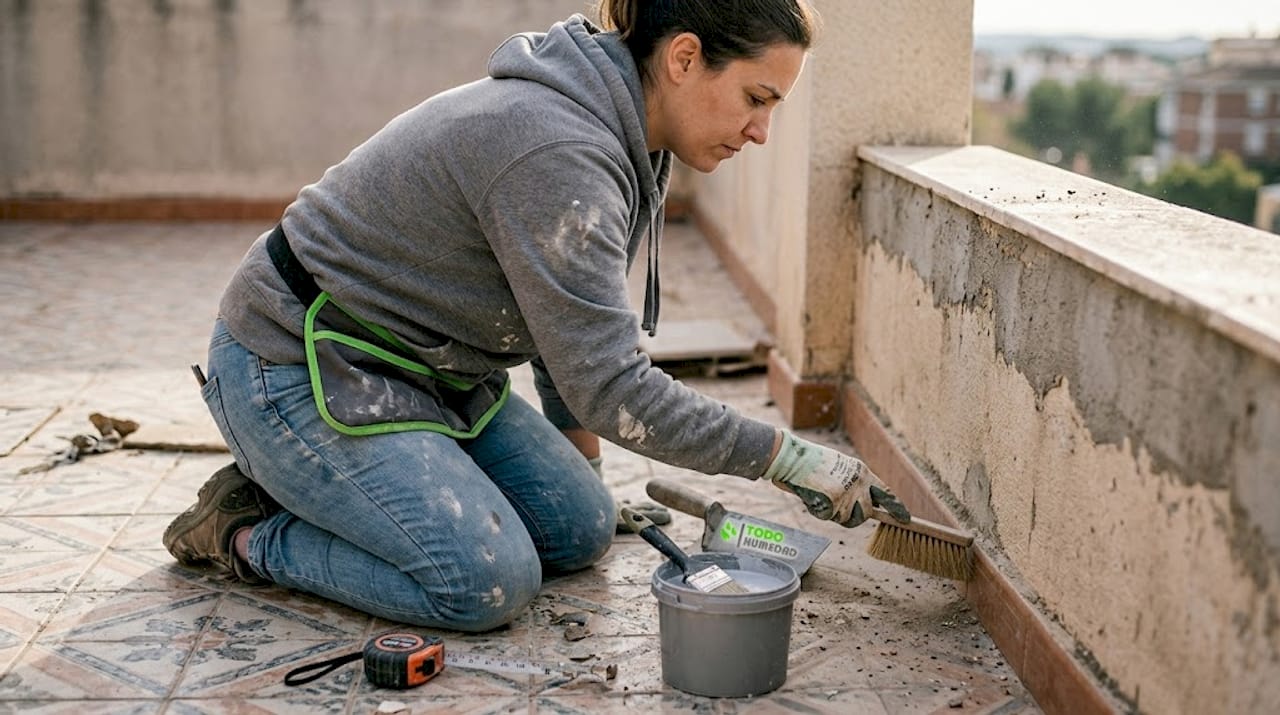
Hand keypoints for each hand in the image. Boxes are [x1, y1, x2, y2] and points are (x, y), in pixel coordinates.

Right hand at [764, 431, 909, 526]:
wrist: (792, 457)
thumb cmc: (811, 462)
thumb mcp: (840, 467)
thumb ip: (853, 483)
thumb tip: (862, 504)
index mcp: (862, 472)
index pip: (886, 493)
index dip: (896, 508)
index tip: (905, 519)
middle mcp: (858, 484)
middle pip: (866, 514)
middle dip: (854, 516)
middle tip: (836, 507)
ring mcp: (847, 494)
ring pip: (845, 519)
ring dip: (832, 513)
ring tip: (820, 495)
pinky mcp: (833, 503)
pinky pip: (827, 517)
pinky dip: (816, 510)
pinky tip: (810, 495)